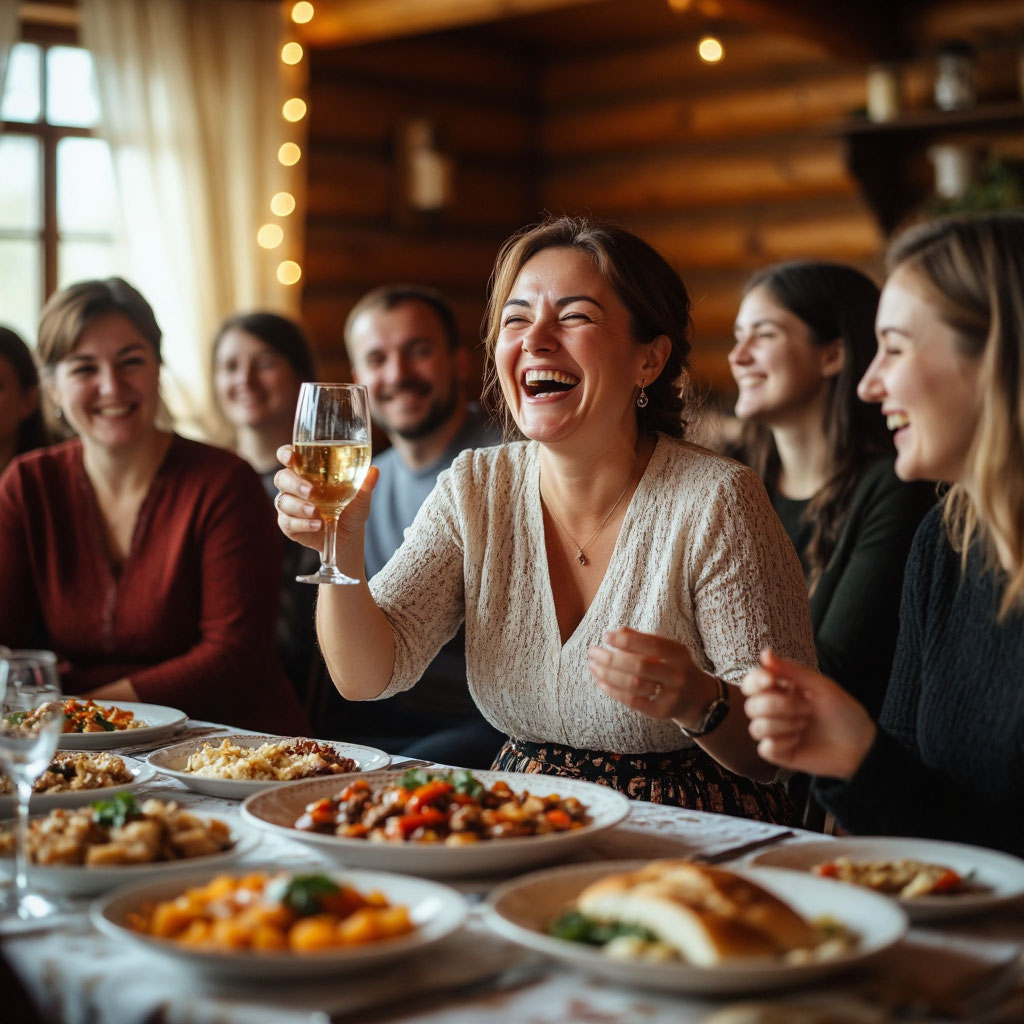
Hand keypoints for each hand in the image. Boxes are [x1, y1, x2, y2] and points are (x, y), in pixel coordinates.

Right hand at [273, 444, 378, 551]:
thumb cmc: (351, 508)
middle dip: (294, 483)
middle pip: (282, 478)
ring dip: (299, 506)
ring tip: (316, 511)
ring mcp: (289, 505)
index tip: (290, 456)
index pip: (289, 456)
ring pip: (283, 501)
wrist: (349, 536)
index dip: (286, 453)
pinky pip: (288, 522)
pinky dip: (302, 523)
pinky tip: (317, 525)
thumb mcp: (361, 496)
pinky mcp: (288, 524)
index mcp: (307, 470)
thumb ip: (365, 483)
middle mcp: (294, 485)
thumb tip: (374, 470)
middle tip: (310, 491)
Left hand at [586, 627, 713, 721]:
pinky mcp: (662, 712)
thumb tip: (617, 632)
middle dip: (611, 658)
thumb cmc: (672, 666)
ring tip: (593, 666)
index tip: (605, 636)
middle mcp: (678, 674)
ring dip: (608, 675)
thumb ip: (642, 640)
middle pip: (639, 666)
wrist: (697, 697)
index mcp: (679, 653)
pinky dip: (613, 691)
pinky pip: (633, 702)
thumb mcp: (665, 650)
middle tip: (592, 652)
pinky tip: (601, 682)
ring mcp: (672, 695)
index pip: (651, 644)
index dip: (627, 641)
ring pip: (634, 685)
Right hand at [741, 648, 876, 779]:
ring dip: (783, 725)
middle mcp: (773, 711)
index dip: (756, 681)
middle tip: (806, 708)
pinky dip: (782, 743)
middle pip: (751, 705)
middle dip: (777, 705)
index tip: (771, 680)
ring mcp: (775, 733)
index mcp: (781, 691)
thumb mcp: (821, 686)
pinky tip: (799, 742)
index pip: (752, 683)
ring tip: (805, 725)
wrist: (861, 747)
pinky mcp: (779, 753)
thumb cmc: (844, 713)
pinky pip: (765, 748)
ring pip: (756, 727)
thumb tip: (765, 653)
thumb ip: (791, 670)